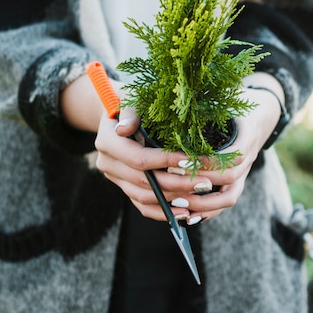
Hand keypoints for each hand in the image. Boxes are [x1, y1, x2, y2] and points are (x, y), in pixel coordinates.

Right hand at [95, 106, 210, 220]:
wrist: (116, 114)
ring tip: (201, 195)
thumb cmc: (129, 101)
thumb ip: (131, 112)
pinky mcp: (125, 188)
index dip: (165, 161)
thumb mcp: (130, 99)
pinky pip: (143, 206)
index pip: (138, 158)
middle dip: (177, 183)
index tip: (191, 160)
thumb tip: (126, 127)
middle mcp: (108, 164)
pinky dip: (164, 212)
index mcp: (107, 141)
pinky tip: (187, 213)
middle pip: (144, 181)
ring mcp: (116, 179)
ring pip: (144, 197)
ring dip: (174, 199)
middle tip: (206, 182)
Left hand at [177, 84, 282, 222]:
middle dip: (200, 182)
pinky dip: (208, 211)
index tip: (183, 160)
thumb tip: (176, 105)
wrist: (263, 114)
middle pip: (230, 178)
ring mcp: (244, 172)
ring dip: (204, 204)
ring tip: (178, 206)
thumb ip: (205, 102)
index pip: (233, 154)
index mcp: (247, 133)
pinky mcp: (236, 181)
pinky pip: (225, 201)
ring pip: (229, 196)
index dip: (209, 160)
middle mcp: (249, 155)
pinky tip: (187, 216)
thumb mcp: (225, 98)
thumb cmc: (237, 102)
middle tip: (172, 181)